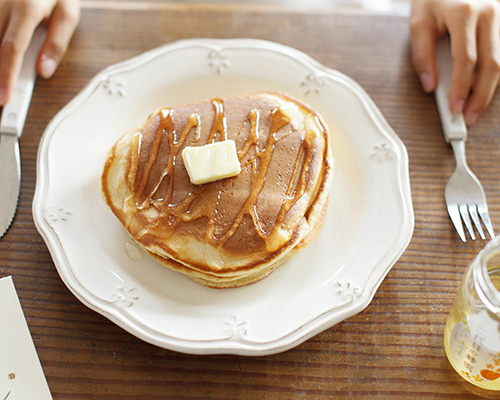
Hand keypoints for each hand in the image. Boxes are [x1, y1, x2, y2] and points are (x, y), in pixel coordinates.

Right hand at [0, 0, 79, 104]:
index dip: (5, 76)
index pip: (12, 48)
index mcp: (27, 7)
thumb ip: (57, 42)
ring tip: (4, 76)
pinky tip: (3, 55)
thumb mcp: (68, 12)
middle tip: (2, 95)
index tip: (4, 98)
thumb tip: (45, 71)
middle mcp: (2, 2)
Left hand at [410, 0, 499, 123]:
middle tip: (468, 116)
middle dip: (481, 95)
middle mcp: (489, 12)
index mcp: (464, 13)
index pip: (466, 59)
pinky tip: (483, 86)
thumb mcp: (419, 22)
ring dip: (490, 87)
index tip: (454, 108)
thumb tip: (430, 85)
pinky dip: (495, 72)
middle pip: (492, 64)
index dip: (460, 87)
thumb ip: (422, 55)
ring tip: (474, 106)